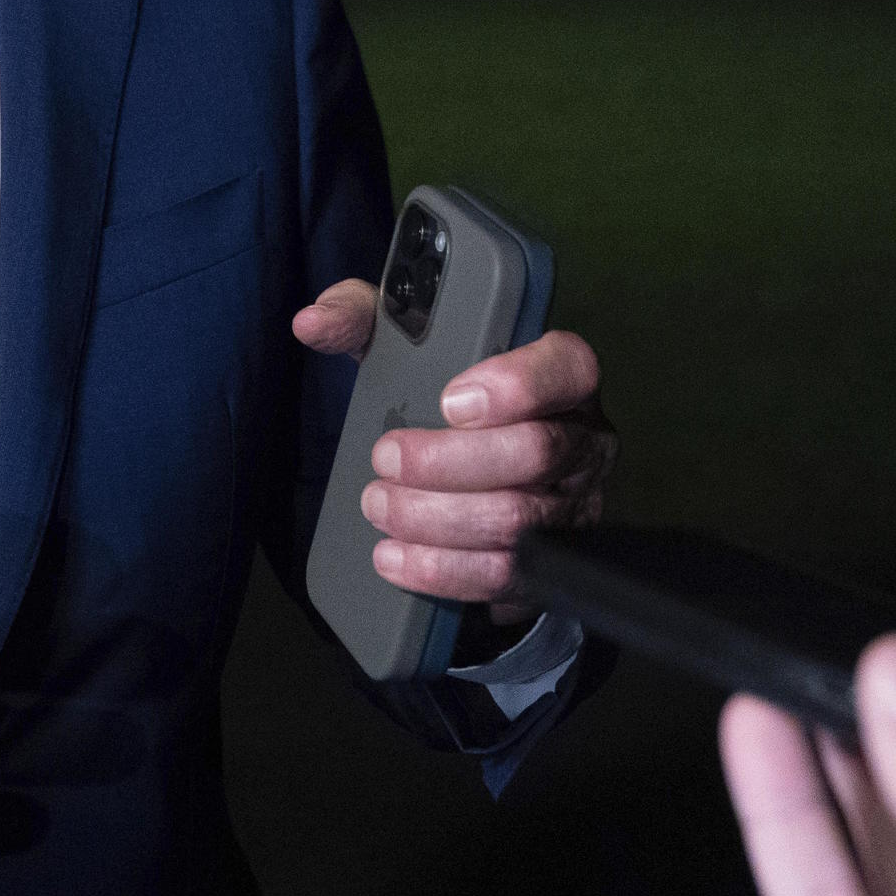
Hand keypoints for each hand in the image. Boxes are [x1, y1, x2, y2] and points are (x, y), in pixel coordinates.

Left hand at [291, 277, 616, 618]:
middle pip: (537, 453)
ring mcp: (576, 507)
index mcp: (562, 375)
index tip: (448, 401)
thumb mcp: (400, 343)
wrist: (467, 471)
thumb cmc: (439, 394)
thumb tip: (312, 323)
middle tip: (384, 460)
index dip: (516, 385)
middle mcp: (584, 440)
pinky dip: (443, 571)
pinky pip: (507, 577)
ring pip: (518, 521)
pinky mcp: (553, 563)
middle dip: (448, 462)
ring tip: (379, 507)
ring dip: (435, 519)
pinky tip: (395, 558)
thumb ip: (358, 317)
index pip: (568, 367)